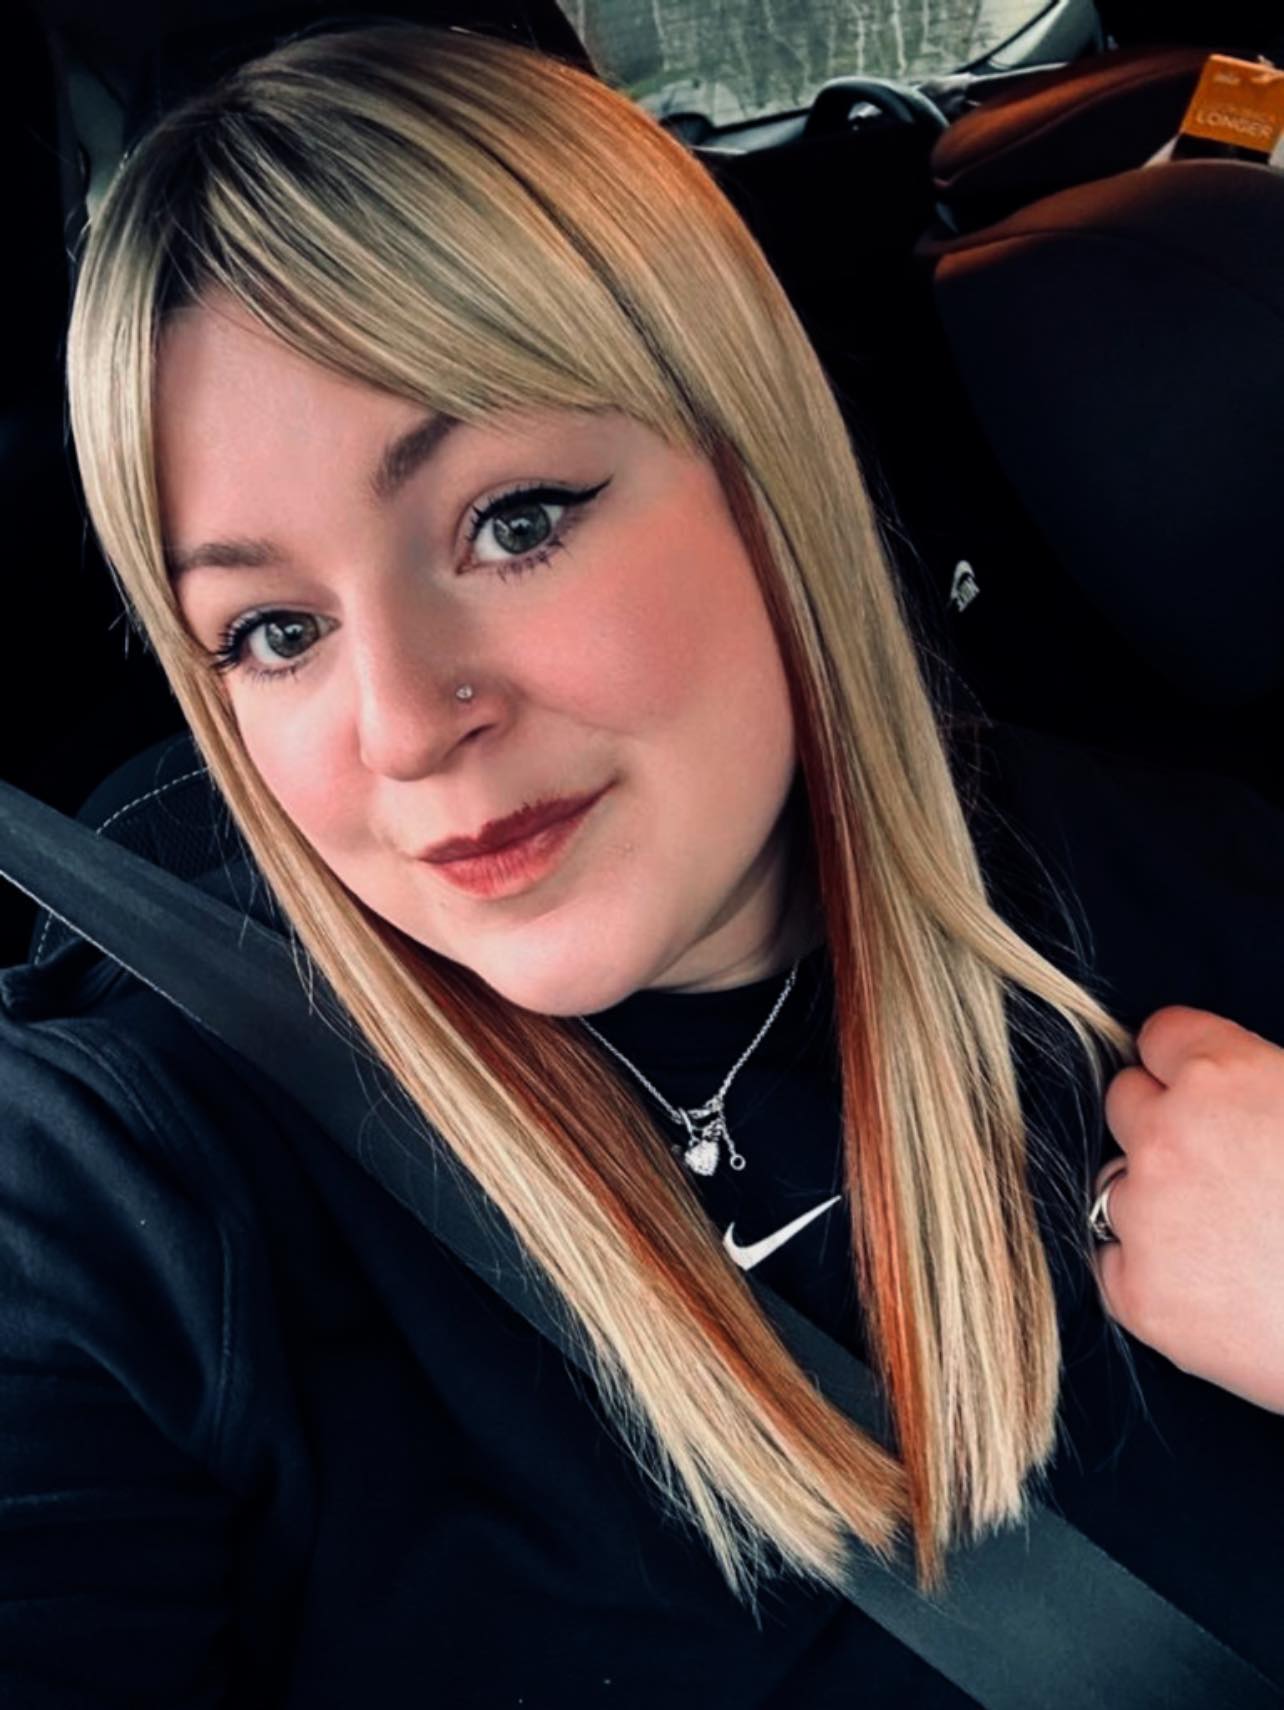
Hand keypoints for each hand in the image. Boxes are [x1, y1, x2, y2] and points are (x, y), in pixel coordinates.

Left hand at [1092, 1005, 1283, 1413]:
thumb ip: (1263, 1084)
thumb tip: (1233, 1087)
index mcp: (1225, 1077)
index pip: (1160, 1037)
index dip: (1183, 1064)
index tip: (1196, 1087)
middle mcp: (1169, 1135)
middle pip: (1124, 1103)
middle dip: (1160, 1125)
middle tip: (1215, 1168)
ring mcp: (1144, 1214)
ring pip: (1115, 1184)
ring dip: (1153, 1201)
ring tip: (1224, 1237)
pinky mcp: (1135, 1292)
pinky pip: (1114, 1262)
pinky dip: (1148, 1272)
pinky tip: (1209, 1285)